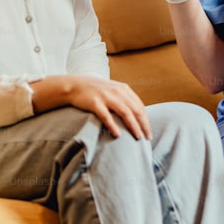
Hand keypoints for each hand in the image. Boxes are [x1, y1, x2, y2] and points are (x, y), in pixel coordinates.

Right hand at [33, 76, 150, 139]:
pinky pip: (106, 116)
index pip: (140, 106)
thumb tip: (137, 114)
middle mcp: (117, 92)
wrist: (75, 85)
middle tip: (147, 138)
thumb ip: (124, 99)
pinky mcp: (95, 103)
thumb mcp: (113, 90)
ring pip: (125, 113)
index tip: (148, 131)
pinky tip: (117, 135)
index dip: (146, 119)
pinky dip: (113, 125)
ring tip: (138, 137)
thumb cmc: (95, 90)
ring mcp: (106, 97)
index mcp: (123, 89)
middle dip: (143, 125)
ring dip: (133, 126)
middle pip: (135, 110)